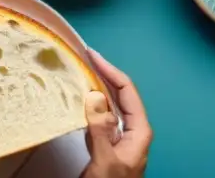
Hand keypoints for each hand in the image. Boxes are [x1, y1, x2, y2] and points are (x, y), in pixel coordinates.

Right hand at [80, 49, 152, 177]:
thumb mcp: (106, 159)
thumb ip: (101, 130)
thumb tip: (94, 96)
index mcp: (138, 131)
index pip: (127, 91)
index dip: (110, 70)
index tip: (91, 55)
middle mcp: (131, 129)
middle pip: (119, 93)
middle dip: (102, 73)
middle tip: (81, 57)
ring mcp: (118, 136)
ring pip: (108, 103)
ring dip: (94, 85)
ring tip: (77, 69)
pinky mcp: (105, 142)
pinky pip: (98, 115)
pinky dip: (87, 101)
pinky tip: (76, 96)